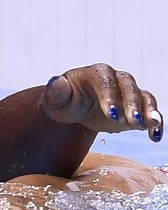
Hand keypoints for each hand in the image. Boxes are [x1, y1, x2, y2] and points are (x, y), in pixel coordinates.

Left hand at [41, 63, 162, 141]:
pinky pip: (150, 112)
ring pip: (144, 97)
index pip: (105, 81)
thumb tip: (54, 82)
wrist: (75, 109)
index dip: (109, 96)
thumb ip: (56, 91)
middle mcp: (116, 79)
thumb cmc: (64, 101)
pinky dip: (155, 123)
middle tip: (132, 121)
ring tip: (152, 124)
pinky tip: (155, 136)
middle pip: (128, 87)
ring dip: (149, 111)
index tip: (110, 113)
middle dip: (131, 104)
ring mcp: (129, 93)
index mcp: (96, 73)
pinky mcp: (137, 107)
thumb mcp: (56, 99)